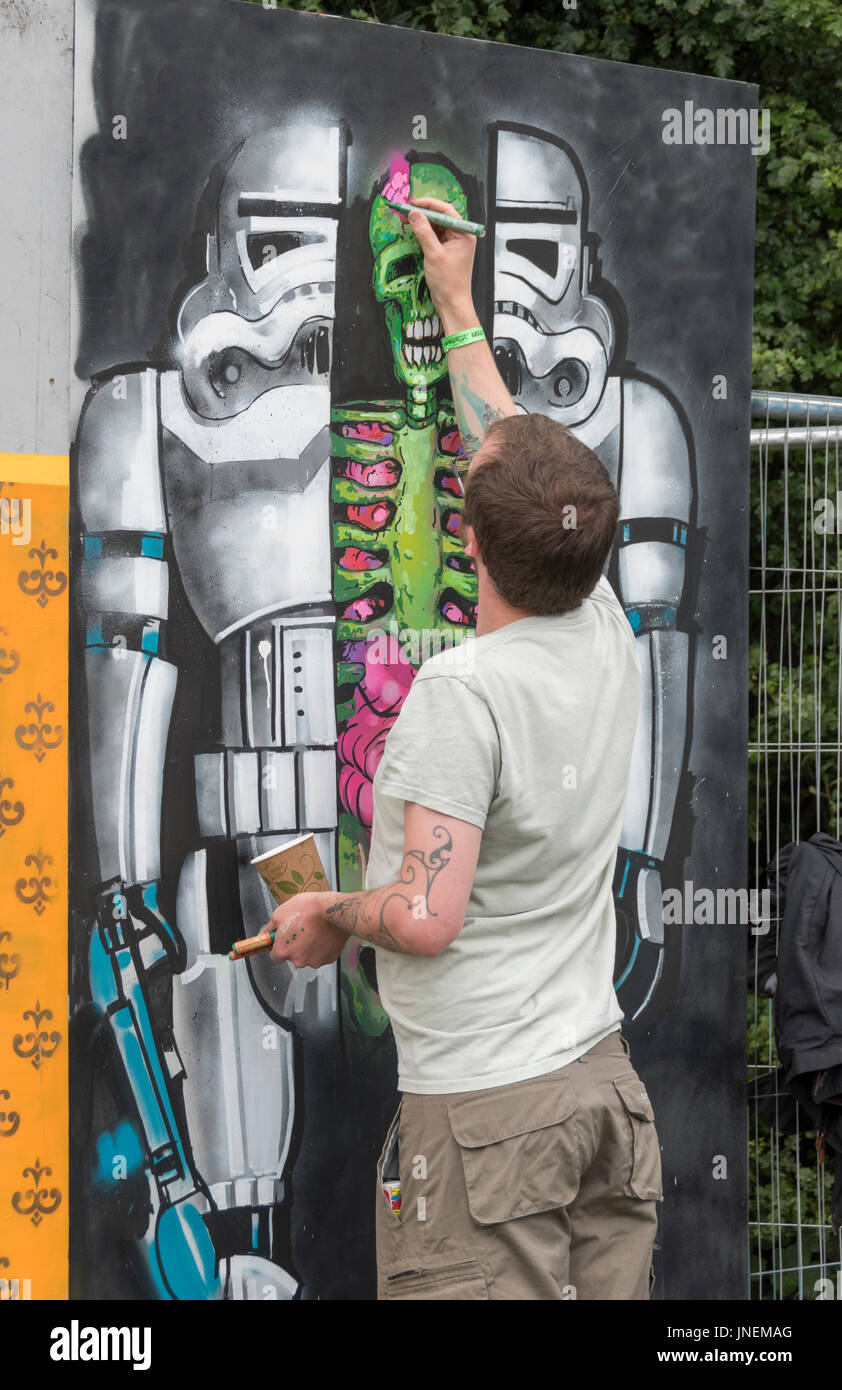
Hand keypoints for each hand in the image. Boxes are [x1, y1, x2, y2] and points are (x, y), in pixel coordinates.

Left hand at [268, 892, 346, 968]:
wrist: (333, 910)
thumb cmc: (308, 909)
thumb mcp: (280, 913)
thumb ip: (269, 928)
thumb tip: (264, 934)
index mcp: (284, 951)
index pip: (275, 956)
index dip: (278, 945)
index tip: (283, 938)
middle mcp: (299, 960)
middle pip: (293, 956)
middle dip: (295, 945)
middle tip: (300, 929)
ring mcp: (315, 961)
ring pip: (308, 956)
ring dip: (309, 947)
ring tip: (313, 930)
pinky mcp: (329, 958)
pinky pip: (322, 954)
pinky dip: (322, 947)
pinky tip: (323, 934)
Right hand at [407, 197, 480, 334]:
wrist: (452, 303)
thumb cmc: (449, 282)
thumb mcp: (434, 254)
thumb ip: (423, 232)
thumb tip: (414, 214)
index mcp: (464, 233)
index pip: (445, 210)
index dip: (428, 204)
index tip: (412, 203)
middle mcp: (460, 236)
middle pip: (440, 217)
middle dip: (422, 213)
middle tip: (405, 211)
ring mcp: (453, 243)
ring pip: (435, 226)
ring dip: (421, 223)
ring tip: (406, 220)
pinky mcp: (446, 251)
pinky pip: (434, 236)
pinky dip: (423, 233)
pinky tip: (413, 231)